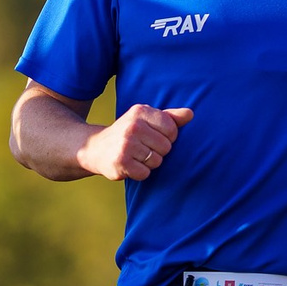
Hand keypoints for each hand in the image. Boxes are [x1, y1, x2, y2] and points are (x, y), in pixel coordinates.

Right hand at [78, 105, 192, 180]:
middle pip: (166, 147)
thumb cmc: (129, 133)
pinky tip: (129, 165)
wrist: (95, 148)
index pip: (172, 129)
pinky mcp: (120, 163)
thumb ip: (170, 117)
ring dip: (148, 163)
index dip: (167, 137)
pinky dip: (139, 173)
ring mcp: (125, 145)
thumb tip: (190, 114)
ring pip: (157, 161)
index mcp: (140, 112)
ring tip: (135, 156)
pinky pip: (145, 174)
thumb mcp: (146, 119)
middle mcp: (133, 126)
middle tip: (142, 148)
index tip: (154, 137)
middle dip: (158, 151)